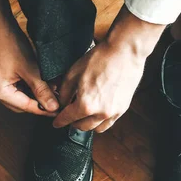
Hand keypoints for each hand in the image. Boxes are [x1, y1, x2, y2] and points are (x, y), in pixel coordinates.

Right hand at [0, 0, 58, 115]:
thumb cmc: (11, 44)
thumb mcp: (30, 68)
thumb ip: (42, 89)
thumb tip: (53, 107)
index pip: (25, 106)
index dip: (44, 109)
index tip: (59, 110)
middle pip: (21, 104)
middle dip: (39, 103)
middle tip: (56, 101)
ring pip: (19, 96)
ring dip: (34, 94)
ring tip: (51, 90)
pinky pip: (15, 87)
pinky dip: (28, 86)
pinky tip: (40, 82)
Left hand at [53, 6, 165, 131]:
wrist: (124, 52)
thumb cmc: (99, 59)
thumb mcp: (74, 73)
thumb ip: (65, 92)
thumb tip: (62, 103)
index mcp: (86, 105)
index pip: (67, 119)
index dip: (59, 121)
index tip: (56, 122)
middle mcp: (100, 113)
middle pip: (81, 126)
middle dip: (72, 122)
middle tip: (69, 114)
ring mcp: (113, 112)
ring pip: (95, 128)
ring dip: (87, 123)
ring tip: (83, 114)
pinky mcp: (123, 109)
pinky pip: (108, 123)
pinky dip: (100, 121)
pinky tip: (97, 112)